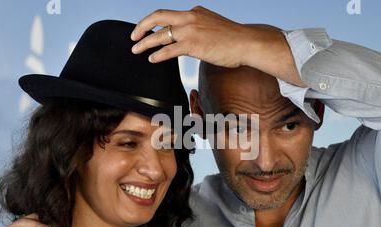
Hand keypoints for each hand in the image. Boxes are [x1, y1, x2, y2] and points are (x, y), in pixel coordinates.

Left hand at [131, 6, 249, 67]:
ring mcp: (191, 30)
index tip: (147, 30)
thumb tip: (190, 41)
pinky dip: (158, 54)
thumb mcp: (213, 27)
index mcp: (195, 12)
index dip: (155, 23)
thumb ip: (199, 30)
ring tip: (136, 50)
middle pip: (158, 17)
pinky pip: (169, 50)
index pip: (169, 15)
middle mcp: (190, 17)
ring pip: (160, 34)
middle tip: (133, 36)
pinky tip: (151, 59)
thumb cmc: (234, 39)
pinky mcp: (193, 45)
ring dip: (145, 42)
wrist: (247, 43)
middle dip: (142, 26)